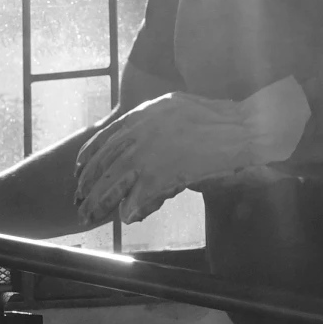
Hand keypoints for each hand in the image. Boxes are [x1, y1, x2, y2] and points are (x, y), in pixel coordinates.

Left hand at [72, 77, 308, 224]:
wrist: (244, 128)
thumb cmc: (218, 118)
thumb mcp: (177, 106)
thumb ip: (154, 120)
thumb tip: (140, 136)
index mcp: (143, 115)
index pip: (105, 138)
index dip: (89, 156)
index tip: (79, 168)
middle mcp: (141, 133)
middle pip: (103, 163)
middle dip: (88, 184)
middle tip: (79, 199)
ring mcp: (150, 155)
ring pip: (113, 183)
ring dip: (99, 201)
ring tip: (90, 214)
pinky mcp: (162, 176)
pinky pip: (137, 198)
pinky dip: (131, 210)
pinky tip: (128, 216)